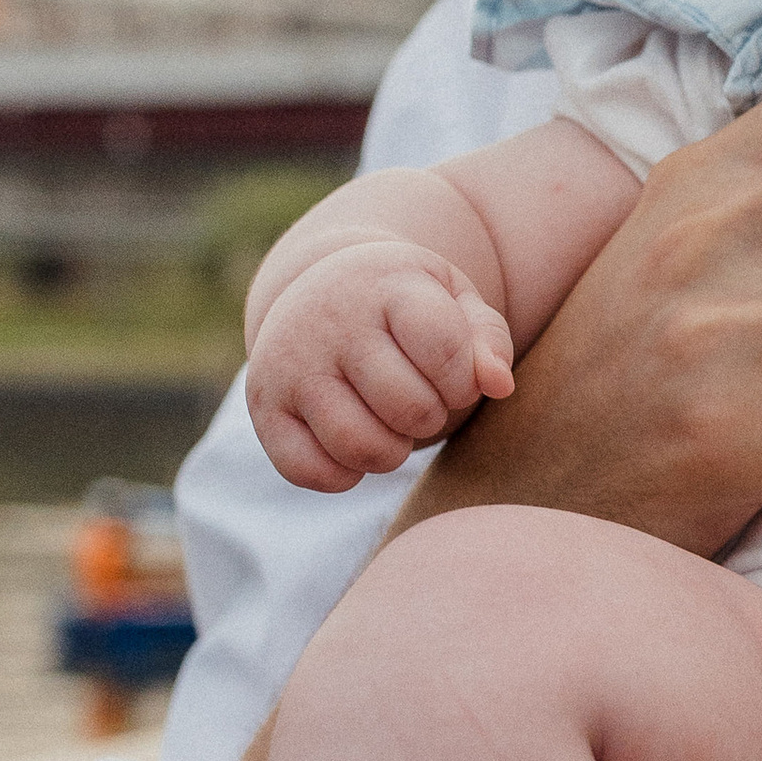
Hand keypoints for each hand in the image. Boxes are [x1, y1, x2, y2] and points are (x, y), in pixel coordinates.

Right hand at [246, 240, 517, 490]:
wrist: (323, 286)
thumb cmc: (405, 305)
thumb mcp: (453, 300)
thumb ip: (487, 340)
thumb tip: (498, 385)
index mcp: (386, 284)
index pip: (444, 351)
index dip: (463, 382)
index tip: (455, 377)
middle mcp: (329, 320)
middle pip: (409, 408)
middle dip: (431, 416)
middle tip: (421, 401)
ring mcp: (289, 364)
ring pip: (360, 447)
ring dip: (393, 452)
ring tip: (392, 425)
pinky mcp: (263, 406)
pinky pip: (310, 472)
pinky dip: (344, 476)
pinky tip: (353, 444)